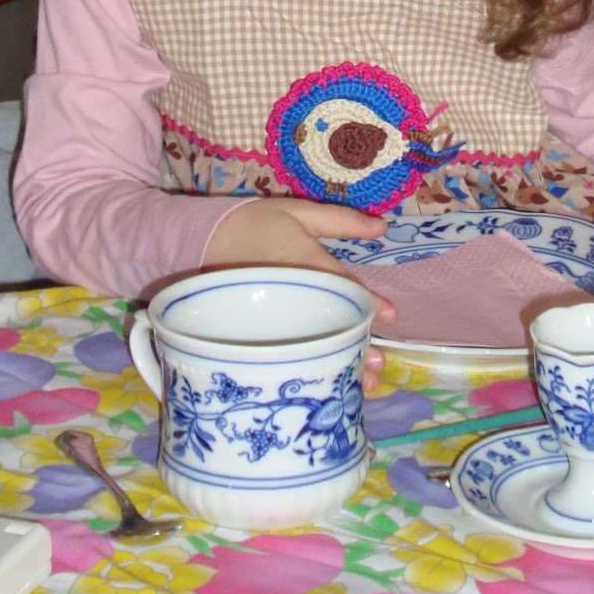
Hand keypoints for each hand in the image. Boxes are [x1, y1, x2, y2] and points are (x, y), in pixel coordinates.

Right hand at [203, 198, 396, 389]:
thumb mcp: (298, 211)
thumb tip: (383, 229)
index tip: (392, 316)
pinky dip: (308, 364)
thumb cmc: (256, 222)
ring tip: (361, 382)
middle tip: (378, 363)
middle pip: (326, 324)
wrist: (202, 237)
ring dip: (336, 362)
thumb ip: (341, 220)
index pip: (339, 285)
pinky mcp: (254, 330)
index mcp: (300, 260)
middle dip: (354, 345)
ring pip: (308, 345)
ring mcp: (270, 315)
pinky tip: (325, 378)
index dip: (368, 301)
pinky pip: (287, 350)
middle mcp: (288, 292)